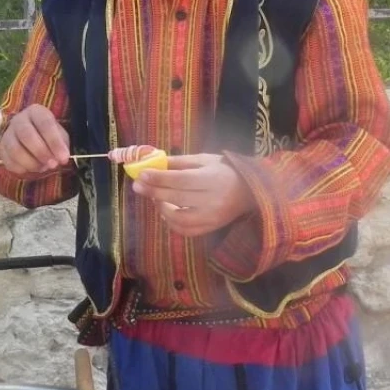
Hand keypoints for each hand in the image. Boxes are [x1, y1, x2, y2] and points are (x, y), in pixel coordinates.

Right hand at [0, 104, 70, 174]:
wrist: (32, 139)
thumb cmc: (48, 136)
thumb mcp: (60, 136)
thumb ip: (61, 146)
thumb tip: (59, 159)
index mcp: (36, 112)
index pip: (45, 123)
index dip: (55, 142)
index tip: (63, 158)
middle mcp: (19, 120)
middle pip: (26, 135)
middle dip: (41, 152)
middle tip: (53, 165)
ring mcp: (8, 134)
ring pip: (15, 150)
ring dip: (31, 163)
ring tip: (43, 167)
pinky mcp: (2, 149)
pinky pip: (9, 161)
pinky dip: (22, 169)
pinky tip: (33, 169)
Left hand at [131, 153, 254, 237]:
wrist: (252, 191)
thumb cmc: (226, 170)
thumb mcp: (205, 159)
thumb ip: (180, 162)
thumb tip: (155, 164)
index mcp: (213, 179)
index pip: (181, 180)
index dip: (159, 178)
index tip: (141, 175)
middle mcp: (213, 200)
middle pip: (177, 198)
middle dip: (154, 192)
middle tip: (138, 186)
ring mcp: (213, 218)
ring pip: (180, 219)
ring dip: (162, 209)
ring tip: (155, 198)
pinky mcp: (212, 228)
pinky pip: (187, 230)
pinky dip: (172, 223)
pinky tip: (166, 212)